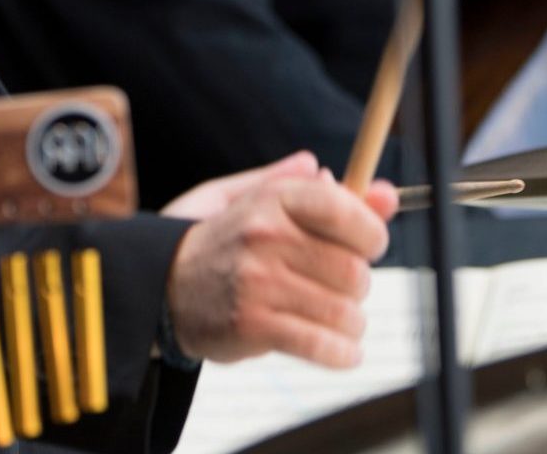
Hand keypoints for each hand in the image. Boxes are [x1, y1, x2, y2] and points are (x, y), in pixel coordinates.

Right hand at [163, 154, 400, 367]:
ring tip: (338, 320)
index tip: (369, 246)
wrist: (161, 284)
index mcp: (273, 198)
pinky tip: (344, 352)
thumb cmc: (220, 239)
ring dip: (351, 322)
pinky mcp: (253, 324)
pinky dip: (342, 353)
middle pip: (354, 269)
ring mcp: (259, 282)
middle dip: (358, 284)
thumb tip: (385, 193)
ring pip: (343, 310)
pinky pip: (320, 344)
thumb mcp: (259, 199)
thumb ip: (322, 194)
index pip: (346, 210)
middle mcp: (266, 236)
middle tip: (343, 288)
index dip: (371, 233)